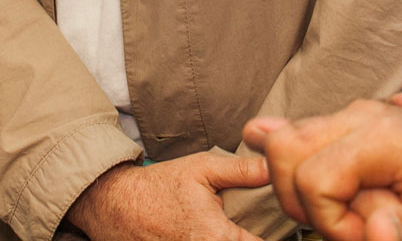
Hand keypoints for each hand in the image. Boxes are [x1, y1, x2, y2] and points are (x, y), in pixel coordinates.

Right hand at [65, 152, 270, 240]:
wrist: (116, 206)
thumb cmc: (160, 187)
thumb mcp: (203, 168)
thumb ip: (242, 171)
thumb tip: (275, 168)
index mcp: (218, 238)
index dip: (276, 239)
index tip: (284, 228)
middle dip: (254, 237)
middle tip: (261, 226)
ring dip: (237, 239)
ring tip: (241, 227)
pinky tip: (216, 232)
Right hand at [243, 99, 401, 240]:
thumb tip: (374, 232)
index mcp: (381, 138)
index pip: (311, 179)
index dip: (329, 221)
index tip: (366, 235)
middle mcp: (361, 115)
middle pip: (285, 146)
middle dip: (300, 198)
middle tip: (349, 223)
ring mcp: (356, 114)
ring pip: (287, 138)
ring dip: (302, 183)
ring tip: (350, 207)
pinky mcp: (355, 123)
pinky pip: (303, 133)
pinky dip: (296, 157)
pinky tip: (284, 166)